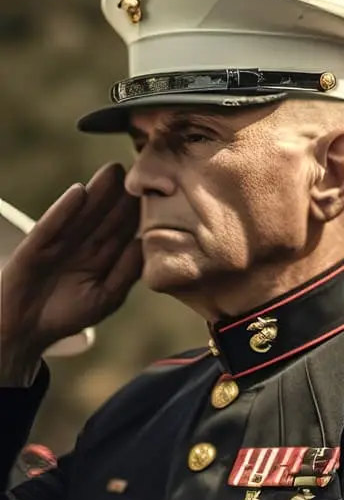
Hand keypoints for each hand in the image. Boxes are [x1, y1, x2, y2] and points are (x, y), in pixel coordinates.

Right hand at [0, 163, 142, 383]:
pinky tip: (79, 193)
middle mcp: (82, 245)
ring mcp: (58, 244)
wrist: (24, 332)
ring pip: (82, 214)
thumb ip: (127, 271)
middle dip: (121, 193)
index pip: (123, 229)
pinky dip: (64, 210)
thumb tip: (148, 245)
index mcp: (101, 255)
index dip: (139, 210)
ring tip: (114, 170)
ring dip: (97, 192)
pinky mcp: (35, 248)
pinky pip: (52, 226)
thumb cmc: (66, 315)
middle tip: (141, 167)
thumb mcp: (106, 295)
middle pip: (104, 215)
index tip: (162, 190)